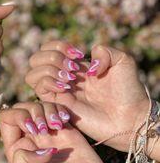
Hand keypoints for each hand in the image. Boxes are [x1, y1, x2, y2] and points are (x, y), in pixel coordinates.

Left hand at [0, 101, 116, 162]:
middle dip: (33, 112)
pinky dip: (60, 109)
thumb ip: (18, 161)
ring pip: (39, 105)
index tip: (32, 129)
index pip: (6, 120)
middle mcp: (30, 140)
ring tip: (57, 127)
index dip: (17, 117)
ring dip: (48, 110)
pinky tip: (65, 122)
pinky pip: (57, 108)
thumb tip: (36, 143)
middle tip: (45, 129)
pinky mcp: (66, 130)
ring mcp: (48, 133)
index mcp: (15, 151)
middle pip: (22, 108)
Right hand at [25, 42, 148, 151]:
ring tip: (68, 78)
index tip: (78, 55)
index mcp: (76, 65)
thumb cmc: (128, 90)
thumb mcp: (123, 60)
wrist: (130, 117)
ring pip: (32, 75)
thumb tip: (83, 63)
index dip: (59, 46)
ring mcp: (59, 92)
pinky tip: (66, 87)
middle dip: (51, 57)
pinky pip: (39, 90)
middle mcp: (64, 78)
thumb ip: (104, 51)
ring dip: (48, 70)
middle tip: (72, 68)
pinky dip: (49, 82)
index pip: (50, 48)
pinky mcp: (58, 106)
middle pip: (36, 59)